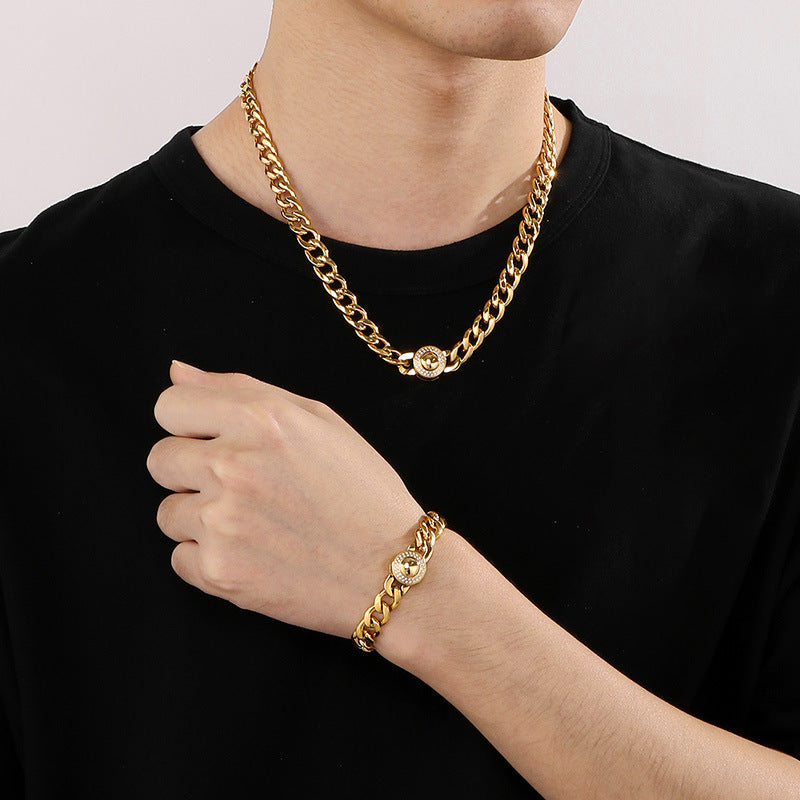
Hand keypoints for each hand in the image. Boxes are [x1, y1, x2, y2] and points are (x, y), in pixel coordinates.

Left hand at [145, 360, 425, 638]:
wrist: (393, 570)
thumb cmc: (362, 491)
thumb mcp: (319, 421)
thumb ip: (242, 389)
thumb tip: (177, 373)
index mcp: (260, 420)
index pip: (169, 406)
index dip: (189, 423)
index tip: (212, 440)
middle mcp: (234, 466)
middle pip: (159, 459)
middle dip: (191, 470)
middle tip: (241, 487)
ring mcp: (223, 522)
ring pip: (168, 512)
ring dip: (201, 518)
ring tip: (255, 525)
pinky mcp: (219, 572)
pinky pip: (180, 557)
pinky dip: (210, 558)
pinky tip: (254, 555)